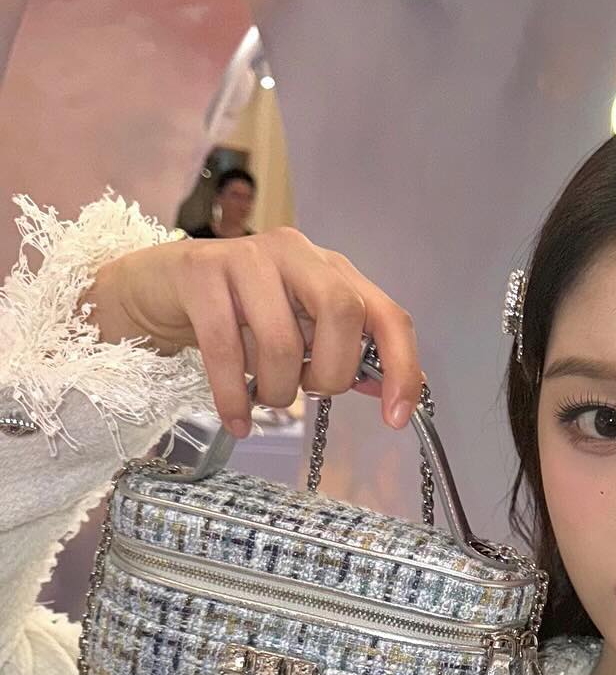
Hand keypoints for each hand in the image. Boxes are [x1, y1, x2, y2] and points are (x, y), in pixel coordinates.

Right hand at [80, 227, 422, 436]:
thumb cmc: (236, 317)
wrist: (155, 291)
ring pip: (282, 339)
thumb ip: (346, 355)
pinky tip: (237, 421)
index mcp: (331, 269)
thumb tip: (400, 389)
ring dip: (277, 389)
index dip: (401, 367)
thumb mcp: (298, 334)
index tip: (395, 419)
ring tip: (265, 397)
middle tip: (307, 390)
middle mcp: (296, 253)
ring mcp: (246, 256)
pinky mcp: (199, 272)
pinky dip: (234, 398)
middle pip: (342, 314)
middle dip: (331, 372)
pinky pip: (225, 349)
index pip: (386, 314)